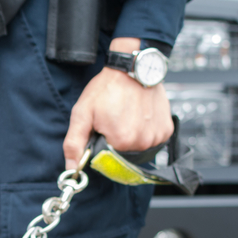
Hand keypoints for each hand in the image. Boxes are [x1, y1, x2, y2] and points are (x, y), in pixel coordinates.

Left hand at [63, 38, 173, 169]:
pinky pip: (152, 140)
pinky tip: (139, 116)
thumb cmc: (106, 89)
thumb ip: (74, 144)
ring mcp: (157, 136)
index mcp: (122, 142)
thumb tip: (71, 169)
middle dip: (115, 141)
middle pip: (123, 155)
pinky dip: (144, 131)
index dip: (101, 145)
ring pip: (138, 148)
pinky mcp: (166, 129)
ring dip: (130, 137)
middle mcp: (143, 142)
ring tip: (126, 116)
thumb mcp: (82, 114)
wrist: (131, 68)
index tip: (102, 129)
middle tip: (113, 120)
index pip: (107, 158)